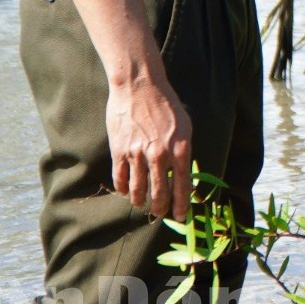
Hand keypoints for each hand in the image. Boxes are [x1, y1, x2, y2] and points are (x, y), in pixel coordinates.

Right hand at [106, 76, 193, 220]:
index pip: (183, 185)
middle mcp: (160, 155)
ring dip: (140, 201)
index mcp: (181, 149)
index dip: (181, 205)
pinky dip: (122, 188)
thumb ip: (183, 150)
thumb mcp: (185, 126)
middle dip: (160, 208)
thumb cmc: (166, 105)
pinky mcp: (119, 151)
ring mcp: (138, 154)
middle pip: (160, 192)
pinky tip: (124, 191)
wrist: (140, 87)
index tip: (180, 216)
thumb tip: (182, 173)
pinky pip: (120, 178)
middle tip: (159, 214)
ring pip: (138, 189)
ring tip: (141, 204)